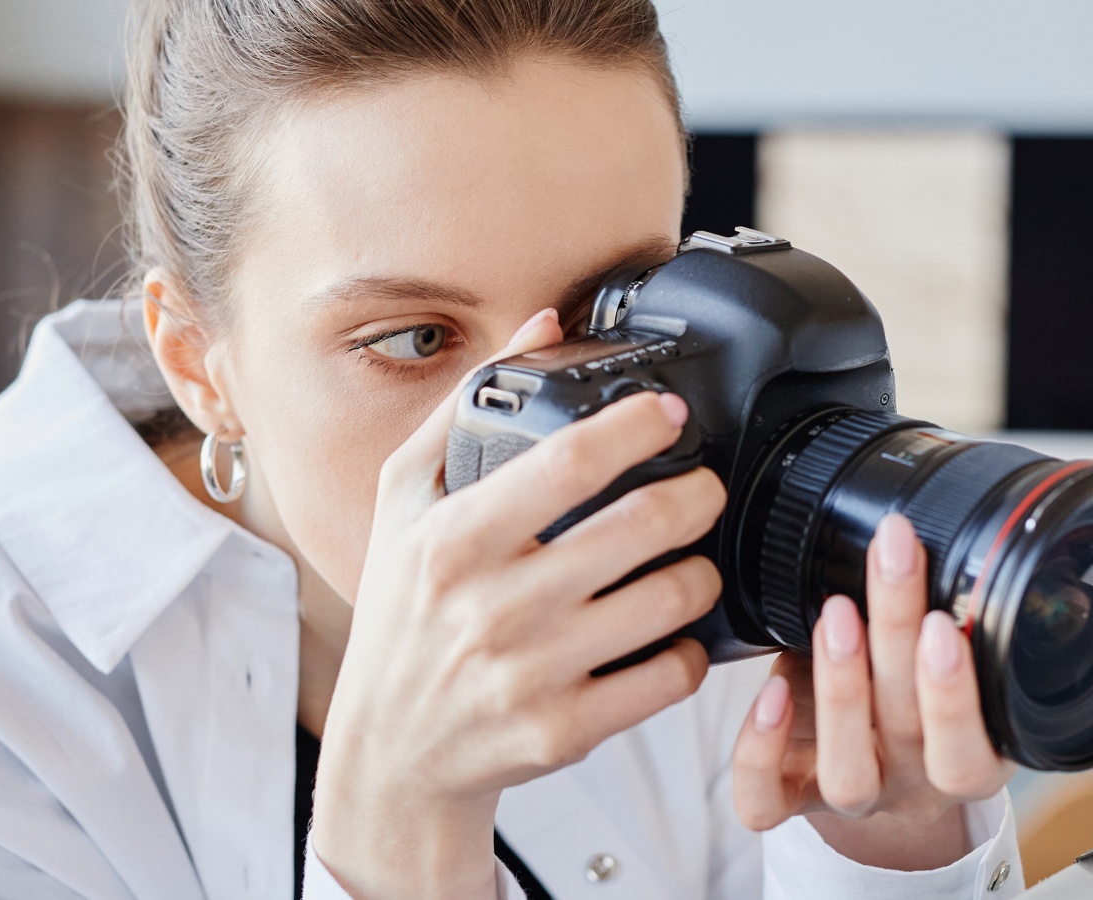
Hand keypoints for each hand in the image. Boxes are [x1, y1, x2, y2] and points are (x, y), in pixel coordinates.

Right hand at [313, 309, 726, 899]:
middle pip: (641, 525)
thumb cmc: (401, 618)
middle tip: (702, 489)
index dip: (636, 426)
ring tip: (692, 560)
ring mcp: (532, 671)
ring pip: (670, 601)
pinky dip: (689, 650)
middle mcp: (492, 605)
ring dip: (702, 572)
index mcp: (451, 539)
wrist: (390, 755)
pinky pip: (669, 676)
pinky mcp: (565, 729)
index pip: (567, 462)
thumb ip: (462, 408)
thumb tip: (538, 326)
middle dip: (697, 496)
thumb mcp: (401, 503)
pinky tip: (673, 635)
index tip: (669, 413)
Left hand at [731, 512, 1092, 869]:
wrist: (902, 804)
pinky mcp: (793, 791)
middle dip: (895, 636)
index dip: (960, 693)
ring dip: (835, 688)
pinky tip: (766, 689)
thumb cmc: (969, 711)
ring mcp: (852, 785)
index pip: (975, 743)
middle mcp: (915, 773)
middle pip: (905, 722)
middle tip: (892, 556)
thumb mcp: (1042, 662)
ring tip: (836, 610)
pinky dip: (760, 752)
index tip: (955, 623)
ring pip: (843, 762)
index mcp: (979, 750)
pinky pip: (767, 796)